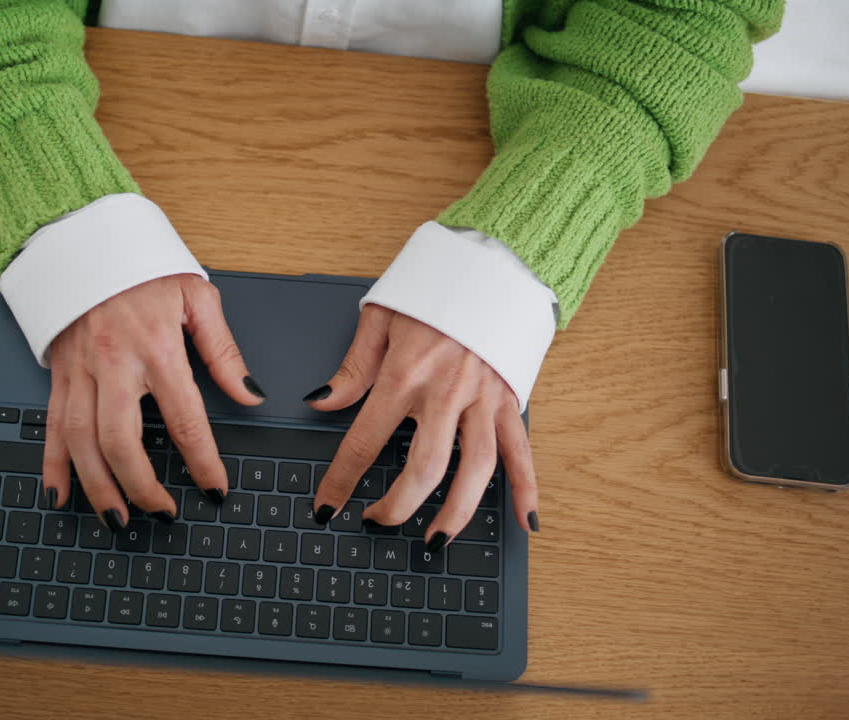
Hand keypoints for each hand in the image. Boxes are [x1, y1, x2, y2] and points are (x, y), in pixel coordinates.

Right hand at [40, 275, 264, 529]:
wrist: (84, 238)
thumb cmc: (143, 267)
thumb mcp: (197, 296)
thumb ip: (223, 351)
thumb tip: (250, 394)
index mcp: (157, 347)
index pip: (184, 418)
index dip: (202, 460)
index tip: (215, 489)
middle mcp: (114, 363)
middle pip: (121, 440)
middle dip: (141, 486)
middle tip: (162, 514)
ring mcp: (80, 371)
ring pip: (81, 442)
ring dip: (98, 487)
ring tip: (118, 519)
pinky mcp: (59, 373)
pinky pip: (52, 426)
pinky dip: (53, 465)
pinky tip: (60, 495)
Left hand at [309, 305, 538, 546]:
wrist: (491, 262)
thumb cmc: (432, 288)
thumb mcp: (379, 317)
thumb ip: (352, 368)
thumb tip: (321, 402)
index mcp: (405, 375)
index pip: (364, 441)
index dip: (342, 481)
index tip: (326, 508)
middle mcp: (445, 393)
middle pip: (424, 468)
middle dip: (397, 506)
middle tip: (377, 524)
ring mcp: (483, 399)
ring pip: (474, 470)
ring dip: (456, 513)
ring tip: (435, 541)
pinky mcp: (510, 398)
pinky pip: (520, 451)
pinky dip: (526, 488)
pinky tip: (525, 521)